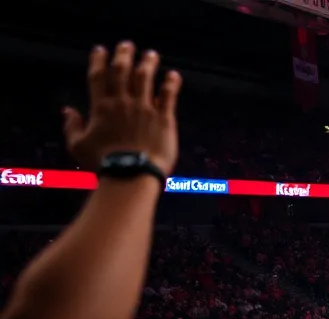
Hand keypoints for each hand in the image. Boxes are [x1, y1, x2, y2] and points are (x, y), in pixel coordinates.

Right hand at [63, 43, 180, 173]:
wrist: (131, 174)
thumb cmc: (103, 163)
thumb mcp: (78, 146)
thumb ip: (72, 126)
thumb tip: (67, 111)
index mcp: (101, 107)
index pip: (98, 76)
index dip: (99, 60)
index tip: (100, 50)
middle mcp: (122, 103)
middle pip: (122, 70)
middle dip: (124, 54)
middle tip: (127, 45)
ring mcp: (144, 109)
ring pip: (145, 77)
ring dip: (148, 63)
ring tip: (151, 54)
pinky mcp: (164, 119)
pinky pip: (168, 96)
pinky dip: (171, 84)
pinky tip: (173, 75)